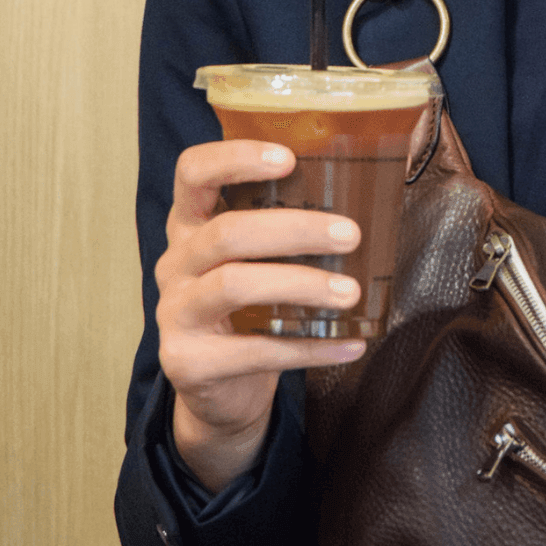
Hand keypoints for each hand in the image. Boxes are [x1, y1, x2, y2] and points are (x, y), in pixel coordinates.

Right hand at [155, 139, 364, 492]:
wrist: (221, 386)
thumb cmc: (251, 306)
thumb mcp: (259, 258)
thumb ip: (289, 226)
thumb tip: (371, 192)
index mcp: (192, 224)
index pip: (194, 172)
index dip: (235, 159)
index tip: (289, 158)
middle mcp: (176, 262)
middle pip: (228, 231)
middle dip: (295, 229)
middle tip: (350, 235)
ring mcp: (175, 313)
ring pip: (235, 285)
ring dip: (301, 285)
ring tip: (351, 292)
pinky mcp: (187, 363)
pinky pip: (254, 351)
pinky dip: (310, 347)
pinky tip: (350, 343)